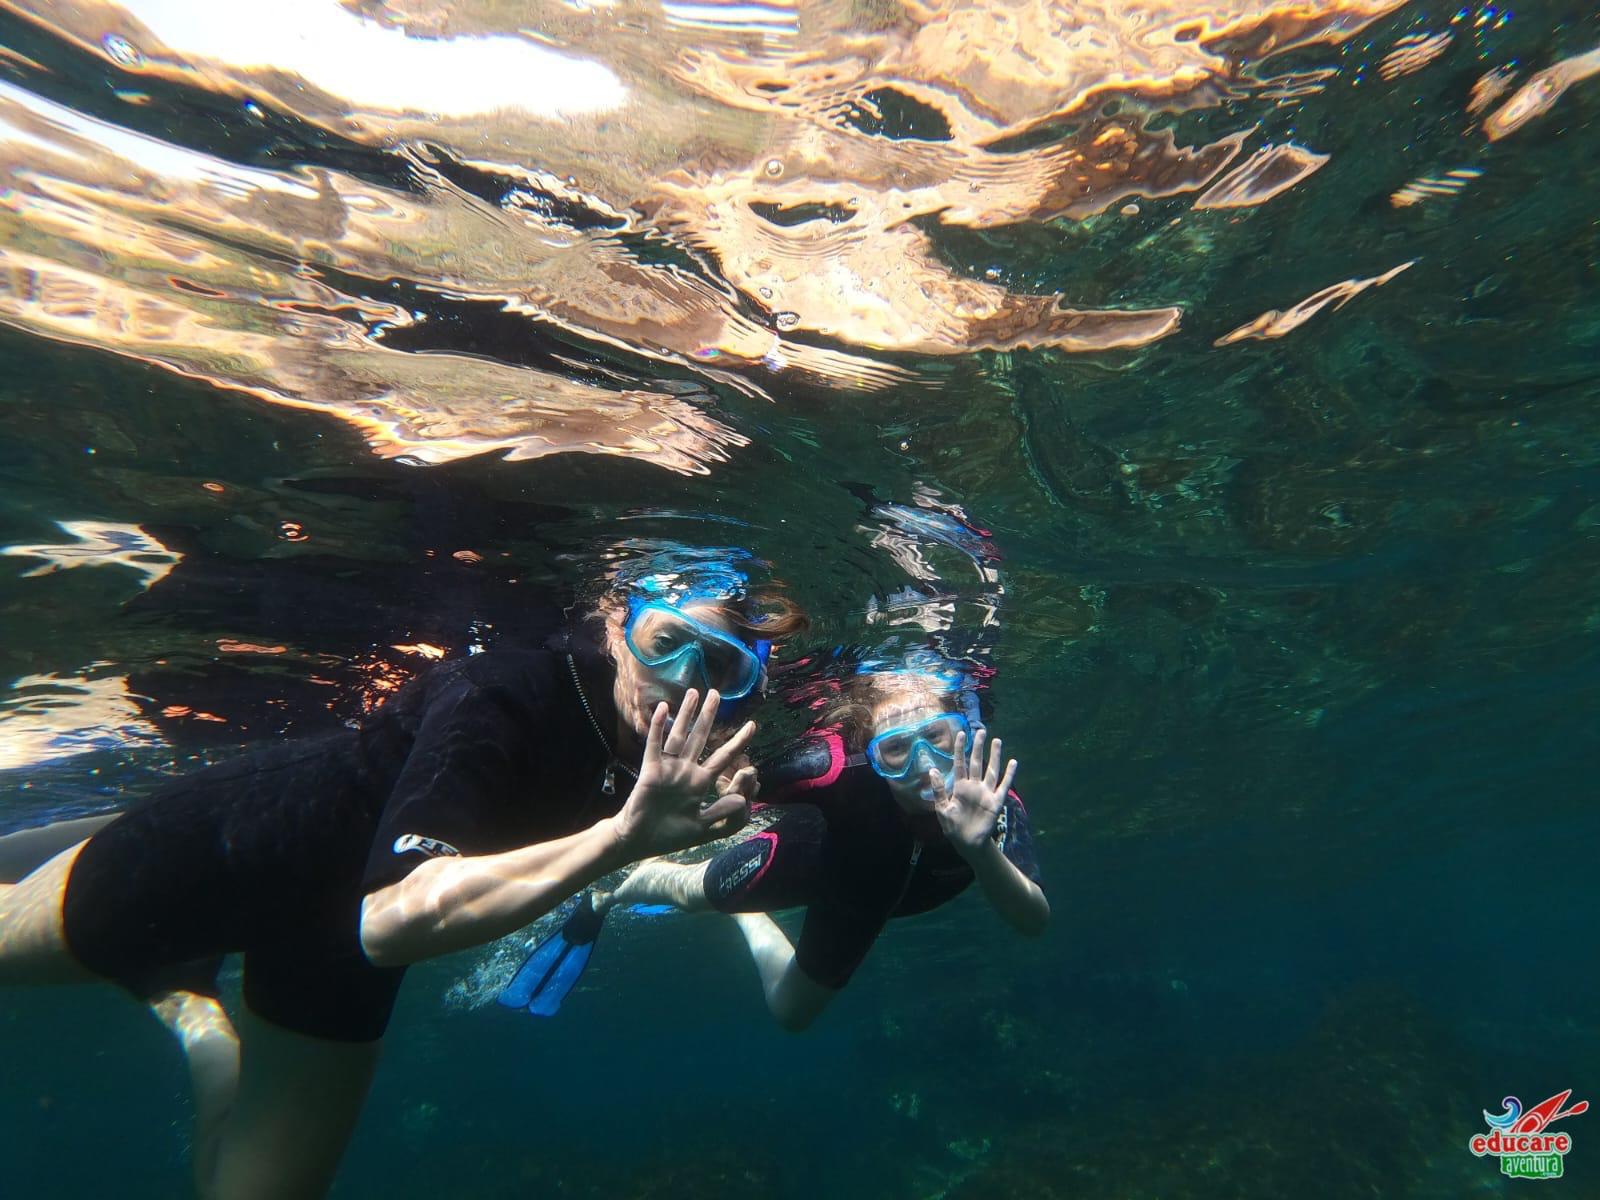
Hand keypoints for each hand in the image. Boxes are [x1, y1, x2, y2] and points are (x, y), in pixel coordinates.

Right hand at [612, 689, 756, 858]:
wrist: (638, 840)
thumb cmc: (669, 835)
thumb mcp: (700, 828)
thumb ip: (719, 813)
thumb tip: (741, 800)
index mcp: (700, 783)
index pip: (723, 758)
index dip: (738, 742)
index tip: (752, 725)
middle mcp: (686, 771)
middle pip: (700, 738)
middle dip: (708, 716)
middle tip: (716, 694)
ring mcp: (668, 768)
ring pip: (679, 735)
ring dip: (685, 714)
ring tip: (693, 692)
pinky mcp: (651, 770)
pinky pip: (655, 745)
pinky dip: (658, 727)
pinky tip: (663, 709)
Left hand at [931, 727, 1016, 858]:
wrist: (967, 843)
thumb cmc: (953, 826)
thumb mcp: (942, 808)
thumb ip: (938, 789)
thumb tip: (932, 770)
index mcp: (960, 787)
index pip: (960, 763)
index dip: (960, 749)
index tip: (961, 734)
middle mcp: (974, 786)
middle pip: (977, 762)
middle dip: (978, 747)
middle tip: (981, 731)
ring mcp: (986, 793)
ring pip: (991, 770)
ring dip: (994, 756)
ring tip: (996, 741)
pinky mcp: (995, 802)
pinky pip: (1003, 786)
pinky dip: (1009, 774)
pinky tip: (1013, 762)